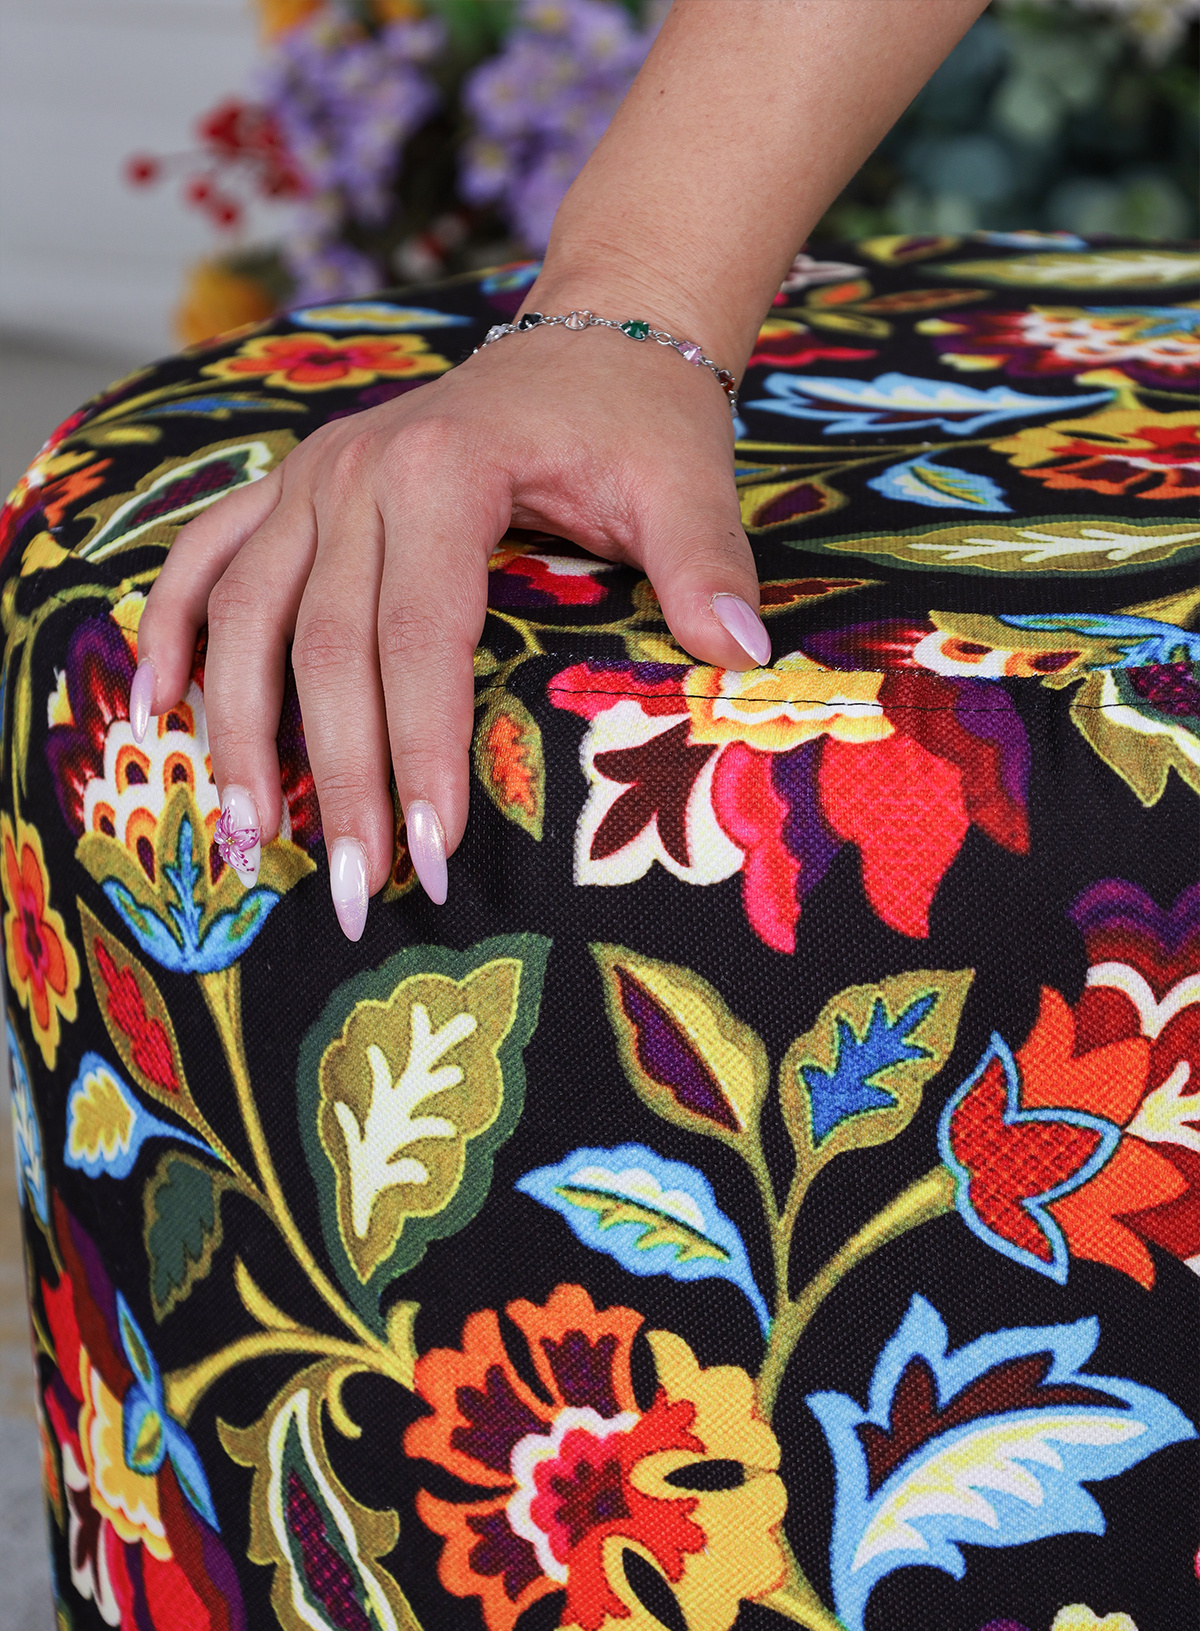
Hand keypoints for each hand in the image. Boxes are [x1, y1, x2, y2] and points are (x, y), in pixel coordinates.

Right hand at [133, 309, 768, 935]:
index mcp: (443, 472)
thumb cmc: (638, 418)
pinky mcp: (292, 488)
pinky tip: (159, 711)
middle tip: (353, 891)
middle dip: (336, 780)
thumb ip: (706, 565)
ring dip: (236, 731)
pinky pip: (208, 559)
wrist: (594, 332)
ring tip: (242, 837)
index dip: (419, 752)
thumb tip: (744, 657)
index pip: (418, 639)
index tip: (434, 853)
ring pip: (245, 617)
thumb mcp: (684, 480)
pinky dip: (174, 630)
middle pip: (323, 649)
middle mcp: (354, 472)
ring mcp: (311, 478)